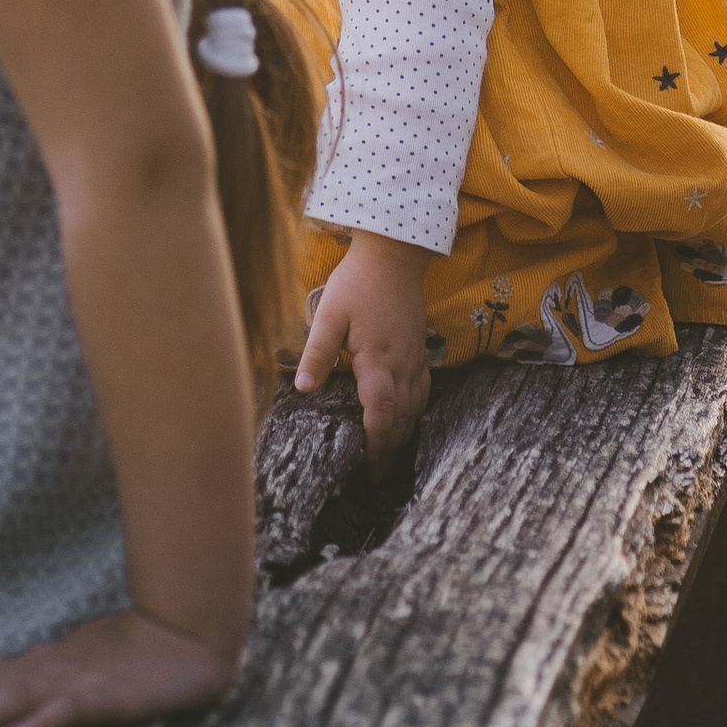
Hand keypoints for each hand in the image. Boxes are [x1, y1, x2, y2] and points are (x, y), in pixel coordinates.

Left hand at [0, 605, 239, 726]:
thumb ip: (47, 674)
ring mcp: (78, 681)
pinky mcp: (108, 695)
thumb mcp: (83, 663)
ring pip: (18, 698)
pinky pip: (70, 712)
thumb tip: (11, 680)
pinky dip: (43, 723)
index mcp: (44, 665)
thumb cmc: (136, 652)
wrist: (191, 635)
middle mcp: (51, 670)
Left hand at [296, 229, 432, 461]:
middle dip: (389, 447)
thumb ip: (318, 352)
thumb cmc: (358, 281)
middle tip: (375, 473)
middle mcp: (401, 363)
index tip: (368, 463)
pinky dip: (416, 411)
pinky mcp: (419, 348)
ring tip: (388, 456)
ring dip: (403, 433)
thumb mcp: (330, 313)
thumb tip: (303, 388)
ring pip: (415, 406)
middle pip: (402, 416)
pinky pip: (423, 389)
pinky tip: (407, 418)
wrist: (394, 253)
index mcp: (378, 358)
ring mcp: (415, 356)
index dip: (376, 440)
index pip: (382, 410)